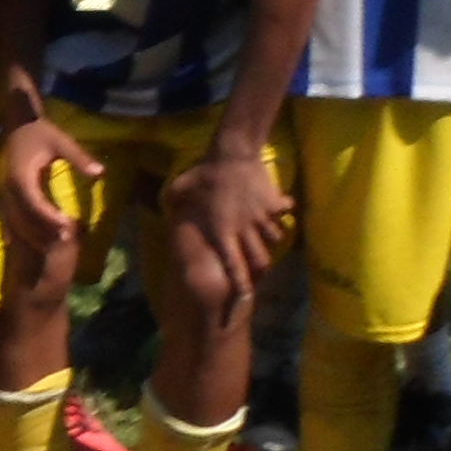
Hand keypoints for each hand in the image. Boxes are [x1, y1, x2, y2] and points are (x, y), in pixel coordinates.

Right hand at [1, 114, 99, 245]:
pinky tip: (21, 245)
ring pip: (14, 221)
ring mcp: (3, 192)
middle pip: (23, 217)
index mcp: (21, 175)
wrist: (17, 124)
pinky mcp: (3, 194)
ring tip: (51, 247)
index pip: (34, 202)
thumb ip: (79, 157)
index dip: (49, 217)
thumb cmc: (40, 133)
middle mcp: (8, 187)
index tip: (67, 228)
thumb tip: (100, 173)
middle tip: (66, 241)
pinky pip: (6, 217)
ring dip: (31, 235)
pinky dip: (14, 231)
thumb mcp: (61, 141)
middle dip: (43, 231)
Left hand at [167, 140, 292, 306]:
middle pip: (261, 259)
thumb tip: (164, 208)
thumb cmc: (205, 173)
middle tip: (261, 268)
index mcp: (222, 230)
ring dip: (273, 239)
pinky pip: (285, 213)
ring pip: (275, 239)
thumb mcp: (181, 187)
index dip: (240, 284)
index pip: (233, 264)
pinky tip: (281, 206)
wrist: (233, 152)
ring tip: (268, 235)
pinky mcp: (273, 203)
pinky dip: (285, 212)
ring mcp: (261, 217)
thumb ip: (173, 202)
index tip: (245, 298)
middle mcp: (244, 229)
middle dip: (263, 268)